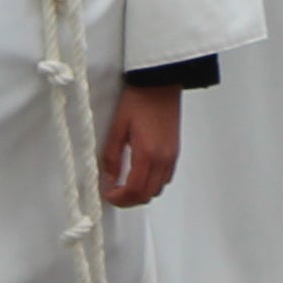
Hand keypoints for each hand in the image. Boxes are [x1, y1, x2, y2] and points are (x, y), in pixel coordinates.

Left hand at [100, 80, 184, 209]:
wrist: (161, 82)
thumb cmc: (140, 98)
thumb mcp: (118, 126)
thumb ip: (112, 155)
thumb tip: (108, 177)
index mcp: (147, 153)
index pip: (134, 190)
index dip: (118, 199)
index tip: (108, 194)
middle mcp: (163, 159)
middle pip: (147, 195)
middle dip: (129, 200)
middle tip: (114, 193)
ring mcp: (171, 156)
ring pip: (157, 189)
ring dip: (141, 192)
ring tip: (125, 184)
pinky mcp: (175, 151)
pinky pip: (165, 178)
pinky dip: (152, 183)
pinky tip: (140, 174)